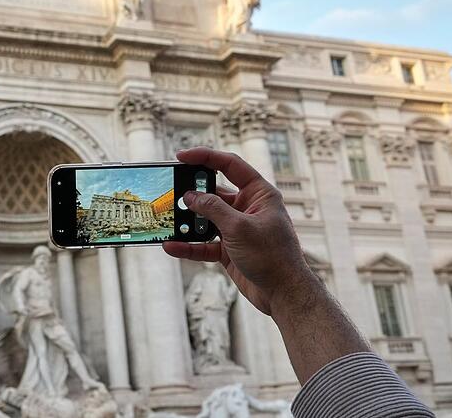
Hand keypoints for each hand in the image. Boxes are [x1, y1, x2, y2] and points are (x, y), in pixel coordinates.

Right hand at [161, 147, 319, 316]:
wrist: (283, 294)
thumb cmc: (272, 256)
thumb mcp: (239, 227)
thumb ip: (212, 209)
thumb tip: (190, 196)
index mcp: (259, 194)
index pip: (230, 165)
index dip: (206, 157)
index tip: (181, 156)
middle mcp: (247, 208)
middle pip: (213, 192)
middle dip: (191, 193)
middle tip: (170, 191)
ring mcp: (237, 229)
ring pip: (205, 219)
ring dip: (187, 222)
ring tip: (168, 221)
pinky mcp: (229, 249)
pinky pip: (204, 243)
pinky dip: (188, 245)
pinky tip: (171, 246)